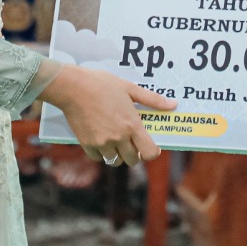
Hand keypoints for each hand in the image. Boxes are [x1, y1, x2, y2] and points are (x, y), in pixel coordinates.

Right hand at [38, 65, 174, 166]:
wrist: (73, 87)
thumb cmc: (102, 84)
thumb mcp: (129, 88)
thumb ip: (152, 99)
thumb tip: (173, 105)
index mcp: (131, 125)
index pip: (149, 152)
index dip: (152, 152)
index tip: (150, 146)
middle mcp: (118, 137)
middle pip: (132, 160)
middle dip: (134, 154)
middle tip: (131, 142)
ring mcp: (102, 143)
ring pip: (115, 161)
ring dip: (118, 154)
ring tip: (115, 141)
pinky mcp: (87, 144)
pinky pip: (98, 157)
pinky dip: (101, 153)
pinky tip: (101, 139)